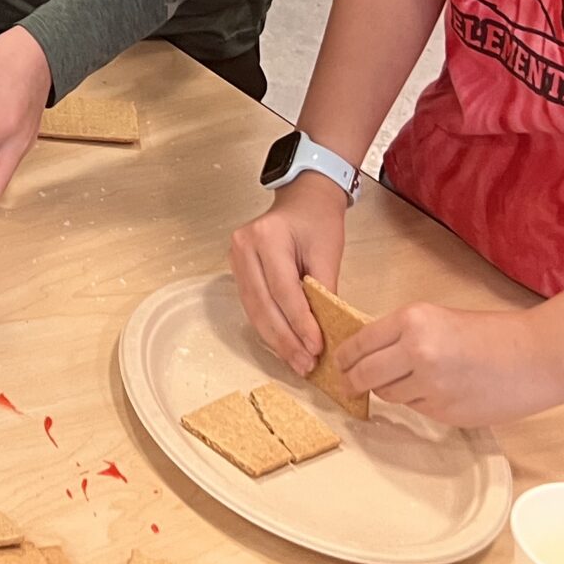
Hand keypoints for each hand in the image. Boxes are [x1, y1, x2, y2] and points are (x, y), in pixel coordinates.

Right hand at [227, 172, 349, 375]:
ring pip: (254, 310)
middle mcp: (243, 247)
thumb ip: (324, 291)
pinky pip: (252, 305)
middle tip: (305, 365)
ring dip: (276, 340)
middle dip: (285, 339)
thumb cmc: (317, 220)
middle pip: (263, 304)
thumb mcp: (328, 252)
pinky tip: (285, 345)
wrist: (304, 199)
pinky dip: (269, 328)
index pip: (283, 290)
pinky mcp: (238, 270)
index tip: (316, 348)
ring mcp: (236, 258)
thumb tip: (325, 332)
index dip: (299, 323)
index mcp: (266, 237)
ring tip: (297, 362)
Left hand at [335, 303, 563, 426]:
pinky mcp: (444, 412)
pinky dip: (417, 402)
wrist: (536, 357)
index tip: (338, 362)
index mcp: (412, 321)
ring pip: (388, 395)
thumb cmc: (491, 333)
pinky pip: (415, 409)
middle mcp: (416, 353)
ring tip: (408, 381)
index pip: (360, 343)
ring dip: (390, 391)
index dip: (345, 356)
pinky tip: (438, 391)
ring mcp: (430, 386)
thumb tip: (369, 352)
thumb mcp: (438, 318)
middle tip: (348, 383)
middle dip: (353, 381)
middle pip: (365, 375)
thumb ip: (403, 334)